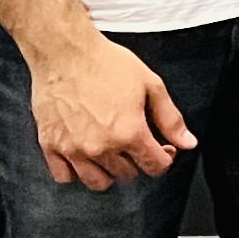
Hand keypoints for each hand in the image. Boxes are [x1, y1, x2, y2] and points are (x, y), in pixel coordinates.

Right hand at [28, 30, 191, 190]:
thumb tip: (188, 143)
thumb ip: (171, 119)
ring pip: (97, 182)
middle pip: (127, 175)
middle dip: (138, 162)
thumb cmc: (108, 65)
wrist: (67, 54)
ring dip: (110, 172)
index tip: (162, 148)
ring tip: (113, 153)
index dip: (165, 158)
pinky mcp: (49, 146)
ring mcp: (73, 149)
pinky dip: (76, 172)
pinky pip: (64, 176)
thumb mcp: (151, 86)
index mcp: (129, 133)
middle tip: (137, 142)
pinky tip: (84, 156)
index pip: (155, 167)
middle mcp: (100, 147)